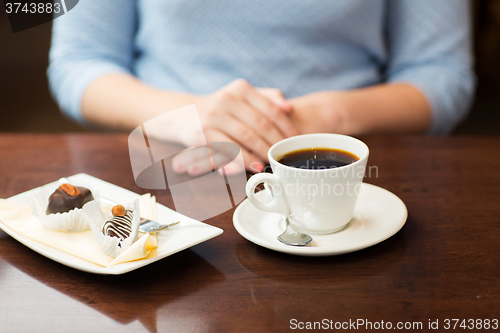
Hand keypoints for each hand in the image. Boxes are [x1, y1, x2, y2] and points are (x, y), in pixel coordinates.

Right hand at [173, 79, 298, 174]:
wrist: (185, 114)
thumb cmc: (222, 108)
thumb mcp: (242, 96)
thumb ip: (267, 98)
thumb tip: (289, 108)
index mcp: (240, 88)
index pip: (270, 108)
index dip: (286, 126)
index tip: (296, 139)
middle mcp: (226, 99)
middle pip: (260, 124)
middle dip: (276, 141)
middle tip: (286, 155)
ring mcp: (213, 116)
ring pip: (245, 137)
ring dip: (262, 152)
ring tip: (273, 161)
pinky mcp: (203, 133)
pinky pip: (228, 149)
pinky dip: (243, 159)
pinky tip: (255, 166)